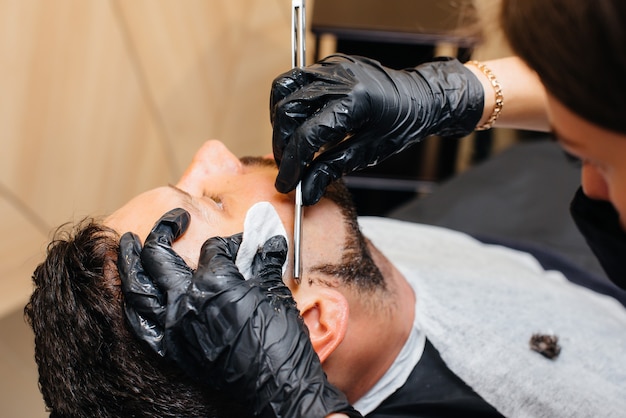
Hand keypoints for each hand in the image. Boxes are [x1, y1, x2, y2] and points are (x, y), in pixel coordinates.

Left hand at [118, 208, 361, 417]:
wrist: (276, 386)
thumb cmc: (280, 339)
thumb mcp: (275, 293)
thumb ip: (265, 262)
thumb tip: (271, 242)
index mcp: (214, 283)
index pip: (213, 249)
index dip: (229, 242)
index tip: (239, 244)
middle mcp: (186, 302)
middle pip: (160, 257)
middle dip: (164, 231)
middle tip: (171, 220)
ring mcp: (173, 327)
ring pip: (137, 288)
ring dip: (129, 262)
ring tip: (125, 243)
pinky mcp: (171, 349)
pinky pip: (140, 324)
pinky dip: (132, 305)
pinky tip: (131, 293)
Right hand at [271, 54, 483, 204]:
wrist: (420, 97)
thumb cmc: (401, 125)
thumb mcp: (368, 153)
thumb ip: (331, 170)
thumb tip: (305, 192)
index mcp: (356, 102)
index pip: (308, 135)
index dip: (292, 164)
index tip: (287, 183)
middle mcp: (340, 78)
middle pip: (289, 110)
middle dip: (283, 143)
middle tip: (288, 166)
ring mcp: (332, 66)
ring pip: (283, 90)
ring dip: (280, 121)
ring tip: (289, 144)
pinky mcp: (329, 63)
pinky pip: (294, 80)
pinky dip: (288, 104)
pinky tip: (296, 124)